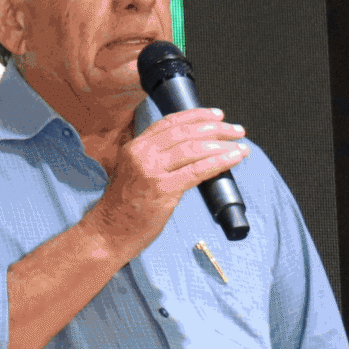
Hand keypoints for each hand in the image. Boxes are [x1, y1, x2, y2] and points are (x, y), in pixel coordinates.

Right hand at [88, 106, 247, 261]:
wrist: (108, 233)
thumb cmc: (123, 208)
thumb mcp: (133, 172)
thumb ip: (155, 158)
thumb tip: (192, 149)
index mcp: (134, 147)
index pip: (169, 122)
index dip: (197, 115)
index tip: (217, 115)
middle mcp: (141, 153)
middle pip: (185, 132)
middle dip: (216, 128)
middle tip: (236, 130)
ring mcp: (151, 170)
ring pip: (193, 148)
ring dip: (222, 144)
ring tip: (240, 145)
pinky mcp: (163, 189)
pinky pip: (198, 170)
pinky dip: (219, 162)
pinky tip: (233, 158)